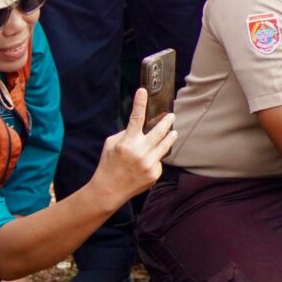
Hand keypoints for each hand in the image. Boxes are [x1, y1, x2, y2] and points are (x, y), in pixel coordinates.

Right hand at [89, 89, 177, 203]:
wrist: (109, 190)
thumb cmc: (108, 164)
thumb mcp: (111, 144)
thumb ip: (126, 134)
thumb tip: (140, 127)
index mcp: (127, 142)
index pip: (136, 118)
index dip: (140, 103)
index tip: (143, 91)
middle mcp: (140, 152)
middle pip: (160, 131)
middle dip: (167, 121)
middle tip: (171, 115)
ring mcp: (149, 163)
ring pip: (165, 145)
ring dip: (170, 137)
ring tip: (173, 132)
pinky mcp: (155, 173)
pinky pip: (158, 161)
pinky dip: (155, 159)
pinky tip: (147, 163)